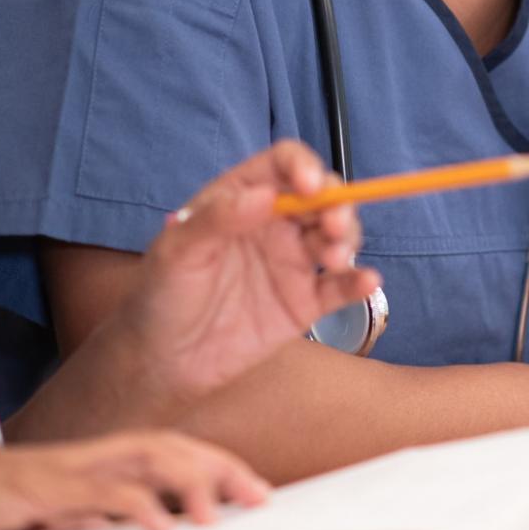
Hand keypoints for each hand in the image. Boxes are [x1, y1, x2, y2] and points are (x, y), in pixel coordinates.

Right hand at [0, 432, 268, 529]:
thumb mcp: (51, 515)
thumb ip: (93, 519)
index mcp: (95, 461)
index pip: (170, 452)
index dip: (216, 466)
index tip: (255, 490)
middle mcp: (90, 457)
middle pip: (171, 448)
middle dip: (221, 469)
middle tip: (260, 497)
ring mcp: (67, 471)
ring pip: (145, 462)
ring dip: (189, 484)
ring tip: (222, 515)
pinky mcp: (40, 492)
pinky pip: (97, 496)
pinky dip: (133, 510)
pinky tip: (160, 529)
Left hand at [111, 141, 381, 402]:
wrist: (163, 364)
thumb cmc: (162, 296)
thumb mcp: (177, 252)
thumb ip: (217, 219)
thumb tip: (264, 195)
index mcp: (243, 200)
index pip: (283, 165)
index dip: (302, 166)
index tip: (310, 185)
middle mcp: (275, 225)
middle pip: (322, 197)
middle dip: (337, 204)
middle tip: (333, 226)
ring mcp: (293, 263)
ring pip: (337, 236)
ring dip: (347, 238)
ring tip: (335, 259)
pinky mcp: (305, 302)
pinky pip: (340, 287)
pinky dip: (359, 281)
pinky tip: (366, 281)